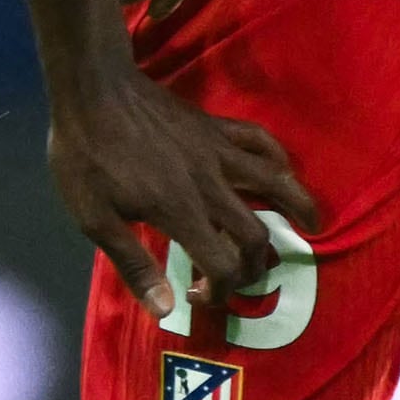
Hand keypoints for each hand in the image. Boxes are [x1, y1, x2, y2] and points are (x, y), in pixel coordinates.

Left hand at [48, 54, 319, 303]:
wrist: (93, 91)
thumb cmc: (87, 157)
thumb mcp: (95, 218)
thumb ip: (133, 265)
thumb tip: (165, 309)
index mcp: (180, 212)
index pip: (224, 266)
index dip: (221, 292)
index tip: (198, 295)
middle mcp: (210, 185)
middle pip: (255, 235)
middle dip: (254, 266)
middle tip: (240, 274)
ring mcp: (218, 151)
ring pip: (276, 181)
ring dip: (299, 207)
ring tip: (313, 226)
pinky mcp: (217, 127)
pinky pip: (260, 140)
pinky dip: (279, 158)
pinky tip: (282, 170)